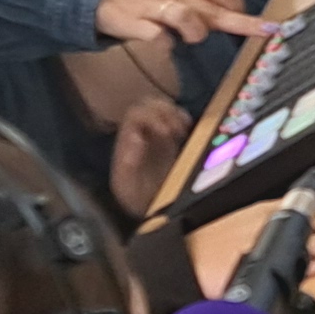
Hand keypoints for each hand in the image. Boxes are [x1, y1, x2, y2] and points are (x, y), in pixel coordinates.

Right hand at [99, 0, 269, 47]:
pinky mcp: (133, 22)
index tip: (257, 23)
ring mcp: (154, 6)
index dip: (241, 8)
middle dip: (242, 22)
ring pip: (187, 17)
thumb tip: (230, 9)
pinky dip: (165, 44)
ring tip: (190, 38)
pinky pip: (156, 36)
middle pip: (214, 7)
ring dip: (196, 31)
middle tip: (262, 32)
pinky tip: (164, 45)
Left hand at [106, 96, 191, 213]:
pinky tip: (187, 130)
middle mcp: (140, 132)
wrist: (147, 209)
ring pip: (162, 108)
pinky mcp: (168, 140)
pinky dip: (183, 118)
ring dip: (174, 113)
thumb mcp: (128, 185)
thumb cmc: (135, 199)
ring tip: (183, 131)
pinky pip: (175, 118)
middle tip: (177, 131)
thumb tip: (136, 138)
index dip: (151, 117)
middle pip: (148, 104)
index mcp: (127, 140)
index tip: (165, 132)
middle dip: (165, 112)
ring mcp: (154, 134)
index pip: (136, 114)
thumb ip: (129, 163)